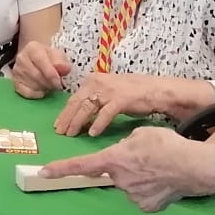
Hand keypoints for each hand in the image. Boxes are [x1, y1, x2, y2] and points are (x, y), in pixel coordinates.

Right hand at [9, 42, 69, 98]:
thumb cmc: (49, 58)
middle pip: (37, 75)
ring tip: (49, 85)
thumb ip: (62, 63)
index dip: (51, 74)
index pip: (40, 61)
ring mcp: (17, 71)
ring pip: (33, 85)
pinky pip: (27, 93)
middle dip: (49, 83)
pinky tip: (41, 89)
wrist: (38, 60)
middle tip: (57, 85)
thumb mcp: (58, 56)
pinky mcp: (15, 82)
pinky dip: (37, 94)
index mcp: (32, 48)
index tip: (59, 83)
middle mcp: (21, 58)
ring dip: (44, 88)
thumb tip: (65, 68)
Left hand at [39, 125, 214, 212]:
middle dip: (126, 167)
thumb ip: (126, 145)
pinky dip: (152, 190)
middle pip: (116, 173)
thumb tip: (124, 155)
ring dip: (141, 178)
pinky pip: (143, 196)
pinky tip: (164, 182)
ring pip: (131, 185)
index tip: (44, 172)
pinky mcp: (146, 207)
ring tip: (160, 168)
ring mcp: (132, 196)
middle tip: (148, 158)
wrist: (194, 167)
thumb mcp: (141, 133)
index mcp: (114, 158)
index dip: (62, 168)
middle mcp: (119, 180)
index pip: (83, 165)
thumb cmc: (168, 145)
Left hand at [56, 71, 175, 136]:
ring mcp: (109, 90)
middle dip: (67, 119)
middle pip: (77, 103)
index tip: (58, 125)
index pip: (74, 98)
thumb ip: (94, 100)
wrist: (156, 90)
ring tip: (72, 134)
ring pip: (87, 107)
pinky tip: (92, 133)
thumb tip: (80, 115)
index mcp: (93, 80)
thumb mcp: (108, 92)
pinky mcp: (121, 99)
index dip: (64, 113)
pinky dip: (98, 123)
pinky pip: (105, 113)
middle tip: (60, 133)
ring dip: (78, 122)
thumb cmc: (133, 93)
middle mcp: (98, 83)